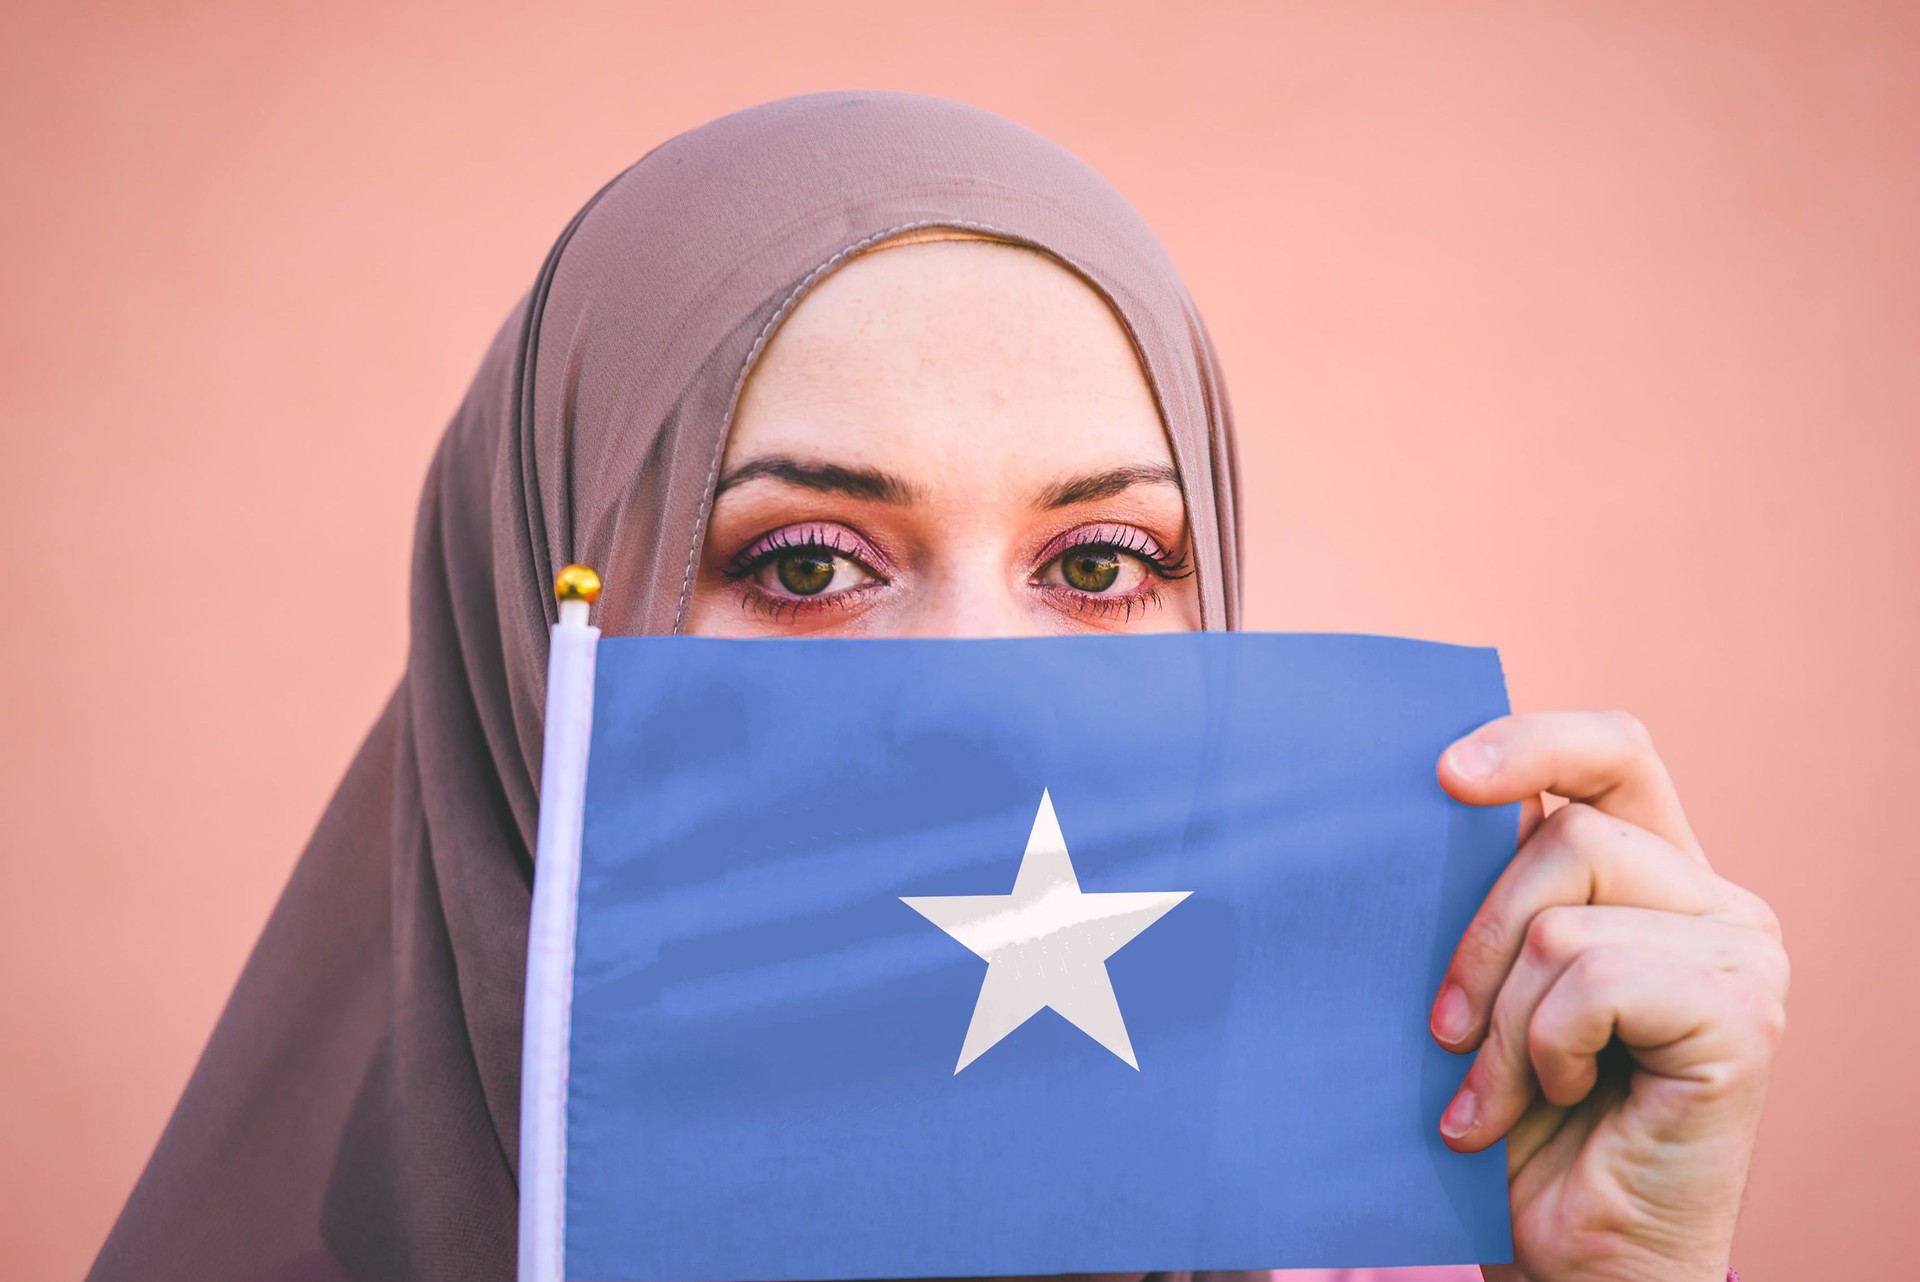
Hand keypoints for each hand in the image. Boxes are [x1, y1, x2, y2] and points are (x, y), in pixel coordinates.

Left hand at [1432, 712, 1786, 1281]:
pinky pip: (1594, 980)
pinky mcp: (1741, 1015)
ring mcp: (1739, 953)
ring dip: (1503, 1017)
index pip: (1612, 753)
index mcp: (1653, 876)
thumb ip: (1489, 894)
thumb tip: (1426, 791)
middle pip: (1568, 830)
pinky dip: (1544, 1048)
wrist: (1569, 1257)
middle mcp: (1712, 900)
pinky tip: (1557, 1100)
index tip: (1441, 774)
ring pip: (1566, 915)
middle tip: (1447, 1033)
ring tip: (1498, 1092)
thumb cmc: (1516, 1124)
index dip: (1532, 740)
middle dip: (1477, 936)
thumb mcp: (1487, 983)